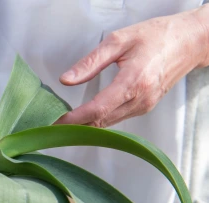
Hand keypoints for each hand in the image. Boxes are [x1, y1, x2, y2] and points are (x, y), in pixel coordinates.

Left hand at [57, 5, 208, 126]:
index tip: (55, 121)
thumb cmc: (157, 36)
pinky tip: (86, 116)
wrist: (189, 41)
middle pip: (101, 122)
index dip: (74, 119)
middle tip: (52, 124)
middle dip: (75, 126)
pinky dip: (100, 120)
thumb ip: (90, 63)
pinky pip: (118, 119)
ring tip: (64, 122)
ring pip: (109, 124)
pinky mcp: (145, 107)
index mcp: (133, 82)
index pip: (97, 109)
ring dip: (86, 125)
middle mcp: (140, 99)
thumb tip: (67, 80)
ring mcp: (144, 105)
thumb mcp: (118, 41)